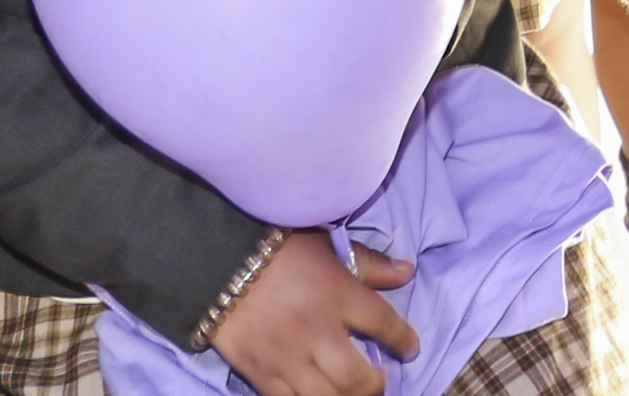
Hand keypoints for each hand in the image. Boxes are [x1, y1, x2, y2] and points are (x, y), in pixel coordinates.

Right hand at [211, 235, 419, 395]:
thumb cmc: (279, 249)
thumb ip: (369, 263)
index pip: (383, 323)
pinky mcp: (258, 373)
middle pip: (356, 377)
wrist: (218, 263)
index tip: (410, 348)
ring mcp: (284, 356)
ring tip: (351, 392)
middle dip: (374, 385)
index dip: (402, 340)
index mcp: (336, 293)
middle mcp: (314, 330)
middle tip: (378, 382)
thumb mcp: (329, 246)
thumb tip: (406, 272)